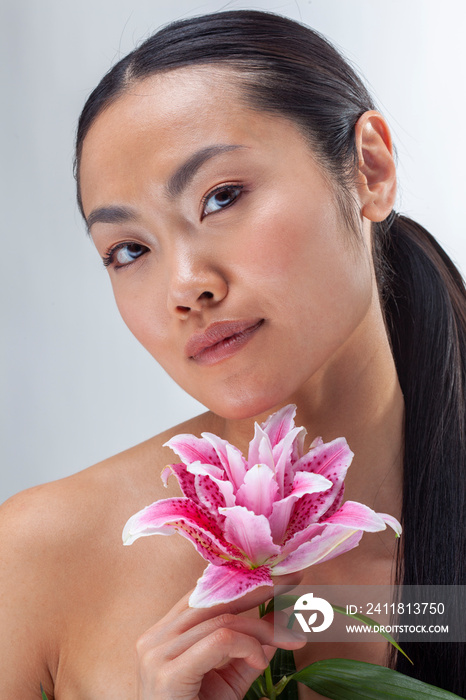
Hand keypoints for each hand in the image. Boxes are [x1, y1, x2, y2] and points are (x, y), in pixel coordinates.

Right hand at [136, 573, 305, 699]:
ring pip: (223, 620)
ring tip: (290, 639)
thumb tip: (280, 621)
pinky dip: (247, 646)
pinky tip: (259, 663)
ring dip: (264, 628)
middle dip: (259, 588)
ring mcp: (157, 653)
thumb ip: (250, 650)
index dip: (243, 582)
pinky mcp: (168, 672)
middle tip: (296, 581)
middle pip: (215, 599)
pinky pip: (220, 640)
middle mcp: (156, 637)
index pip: (205, 594)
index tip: (279, 576)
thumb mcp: (229, 680)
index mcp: (164, 633)